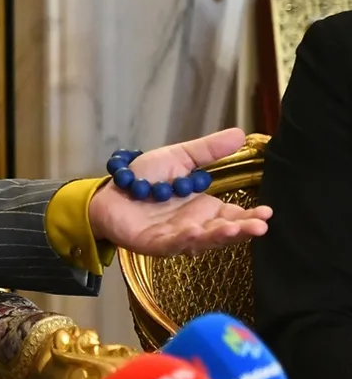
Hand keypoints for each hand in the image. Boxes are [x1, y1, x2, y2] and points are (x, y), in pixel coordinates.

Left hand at [88, 128, 271, 256]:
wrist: (110, 191)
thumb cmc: (145, 178)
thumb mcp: (179, 159)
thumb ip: (207, 151)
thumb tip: (240, 134)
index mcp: (204, 209)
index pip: (233, 215)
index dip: (250, 215)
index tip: (269, 212)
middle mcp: (195, 226)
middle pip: (223, 231)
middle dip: (242, 229)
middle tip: (261, 226)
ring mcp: (175, 237)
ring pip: (202, 240)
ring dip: (218, 236)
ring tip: (235, 230)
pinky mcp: (154, 243)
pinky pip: (172, 243)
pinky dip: (184, 239)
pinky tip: (196, 232)